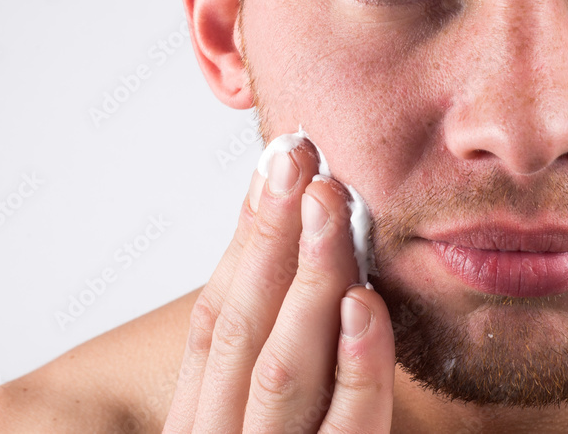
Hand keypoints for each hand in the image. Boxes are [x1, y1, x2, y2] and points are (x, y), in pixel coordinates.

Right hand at [162, 139, 394, 432]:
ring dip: (309, 278)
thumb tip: (283, 238)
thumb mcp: (255, 413)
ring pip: (282, 368)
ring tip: (329, 203)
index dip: (245, 237)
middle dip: (272, 237)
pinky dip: (358, 366)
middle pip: (242, 329)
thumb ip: (271, 346)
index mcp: (203, 416)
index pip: (216, 318)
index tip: (274, 167)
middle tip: (300, 161)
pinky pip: (347, 428)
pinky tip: (364, 304)